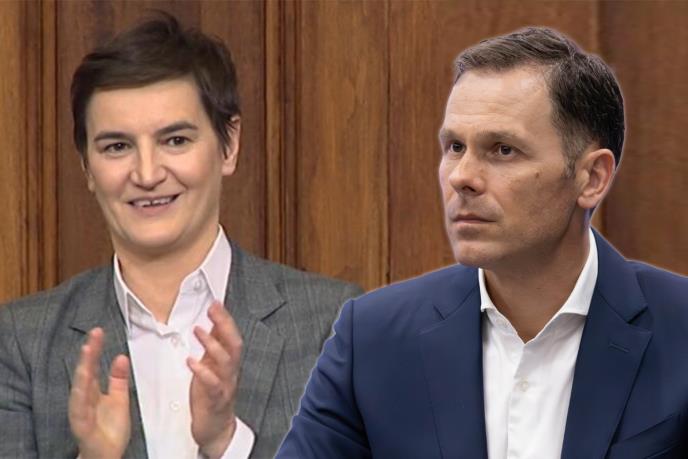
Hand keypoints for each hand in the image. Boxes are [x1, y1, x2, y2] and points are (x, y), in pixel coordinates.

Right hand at [68, 328, 130, 458]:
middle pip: (85, 373)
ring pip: (79, 389)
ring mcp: (81, 413)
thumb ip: (118, 379)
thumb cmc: (110, 430)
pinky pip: (80, 411)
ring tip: (87, 352)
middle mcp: (84, 399)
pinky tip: (82, 384)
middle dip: (88, 355)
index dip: (94, 349)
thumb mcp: (119, 399)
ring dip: (82, 371)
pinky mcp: (83, 427)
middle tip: (93, 336)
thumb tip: (121, 356)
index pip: (92, 366)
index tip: (98, 331)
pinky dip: (80, 398)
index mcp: (93, 392)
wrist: (107, 455)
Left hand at [188, 302, 242, 458]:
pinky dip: (203, 372)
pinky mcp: (216, 399)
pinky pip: (213, 384)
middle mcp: (230, 372)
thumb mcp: (212, 367)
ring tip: (199, 330)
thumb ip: (214, 347)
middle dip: (224, 325)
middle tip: (213, 309)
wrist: (216, 427)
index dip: (225, 319)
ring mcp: (225, 385)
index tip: (215, 303)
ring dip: (213, 344)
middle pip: (234, 344)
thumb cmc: (212, 396)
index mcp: (229, 362)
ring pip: (226, 362)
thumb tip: (212, 324)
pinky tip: (192, 362)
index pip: (232, 336)